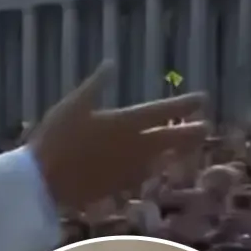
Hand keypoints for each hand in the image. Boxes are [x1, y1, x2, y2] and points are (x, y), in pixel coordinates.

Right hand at [30, 62, 208, 212]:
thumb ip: (96, 85)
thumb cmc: (57, 138)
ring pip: (160, 158)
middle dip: (191, 132)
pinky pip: (142, 174)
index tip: (203, 99)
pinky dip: (150, 168)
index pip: (163, 111)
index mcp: (126, 122)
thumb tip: (111, 64)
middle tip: (205, 128)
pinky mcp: (119, 186)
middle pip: (172, 139)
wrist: (45, 181)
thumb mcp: (74, 104)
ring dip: (174, 151)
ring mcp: (129, 169)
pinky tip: (150, 167)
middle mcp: (136, 146)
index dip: (185, 104)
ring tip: (183, 148)